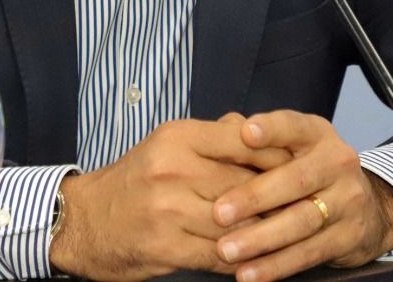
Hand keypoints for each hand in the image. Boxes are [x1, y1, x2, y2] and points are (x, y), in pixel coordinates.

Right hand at [49, 115, 290, 281]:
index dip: (279, 156)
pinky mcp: (166, 246)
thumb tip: (257, 129)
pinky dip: (243, 261)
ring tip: (291, 237)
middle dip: (280, 199)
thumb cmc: (133, 182)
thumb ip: (214, 137)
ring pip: (237, 224)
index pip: (244, 140)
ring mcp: (168, 209)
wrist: (82, 221)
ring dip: (267, 235)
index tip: (304, 167)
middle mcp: (174, 169)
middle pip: (246, 184)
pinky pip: (219, 256)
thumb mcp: (167, 146)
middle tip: (310, 207)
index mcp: (178, 137)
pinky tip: (259, 262)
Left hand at [211, 110, 392, 281]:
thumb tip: (220, 131)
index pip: (293, 126)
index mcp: (317, 134)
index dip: (271, 130)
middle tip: (218, 213)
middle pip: (296, 179)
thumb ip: (257, 142)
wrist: (370, 208)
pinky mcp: (350, 237)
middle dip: (255, 197)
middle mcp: (337, 163)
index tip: (245, 133)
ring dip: (261, 238)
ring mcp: (348, 201)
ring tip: (227, 250)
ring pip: (301, 221)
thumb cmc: (310, 172)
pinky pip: (309, 253)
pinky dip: (277, 265)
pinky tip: (249, 273)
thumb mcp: (293, 147)